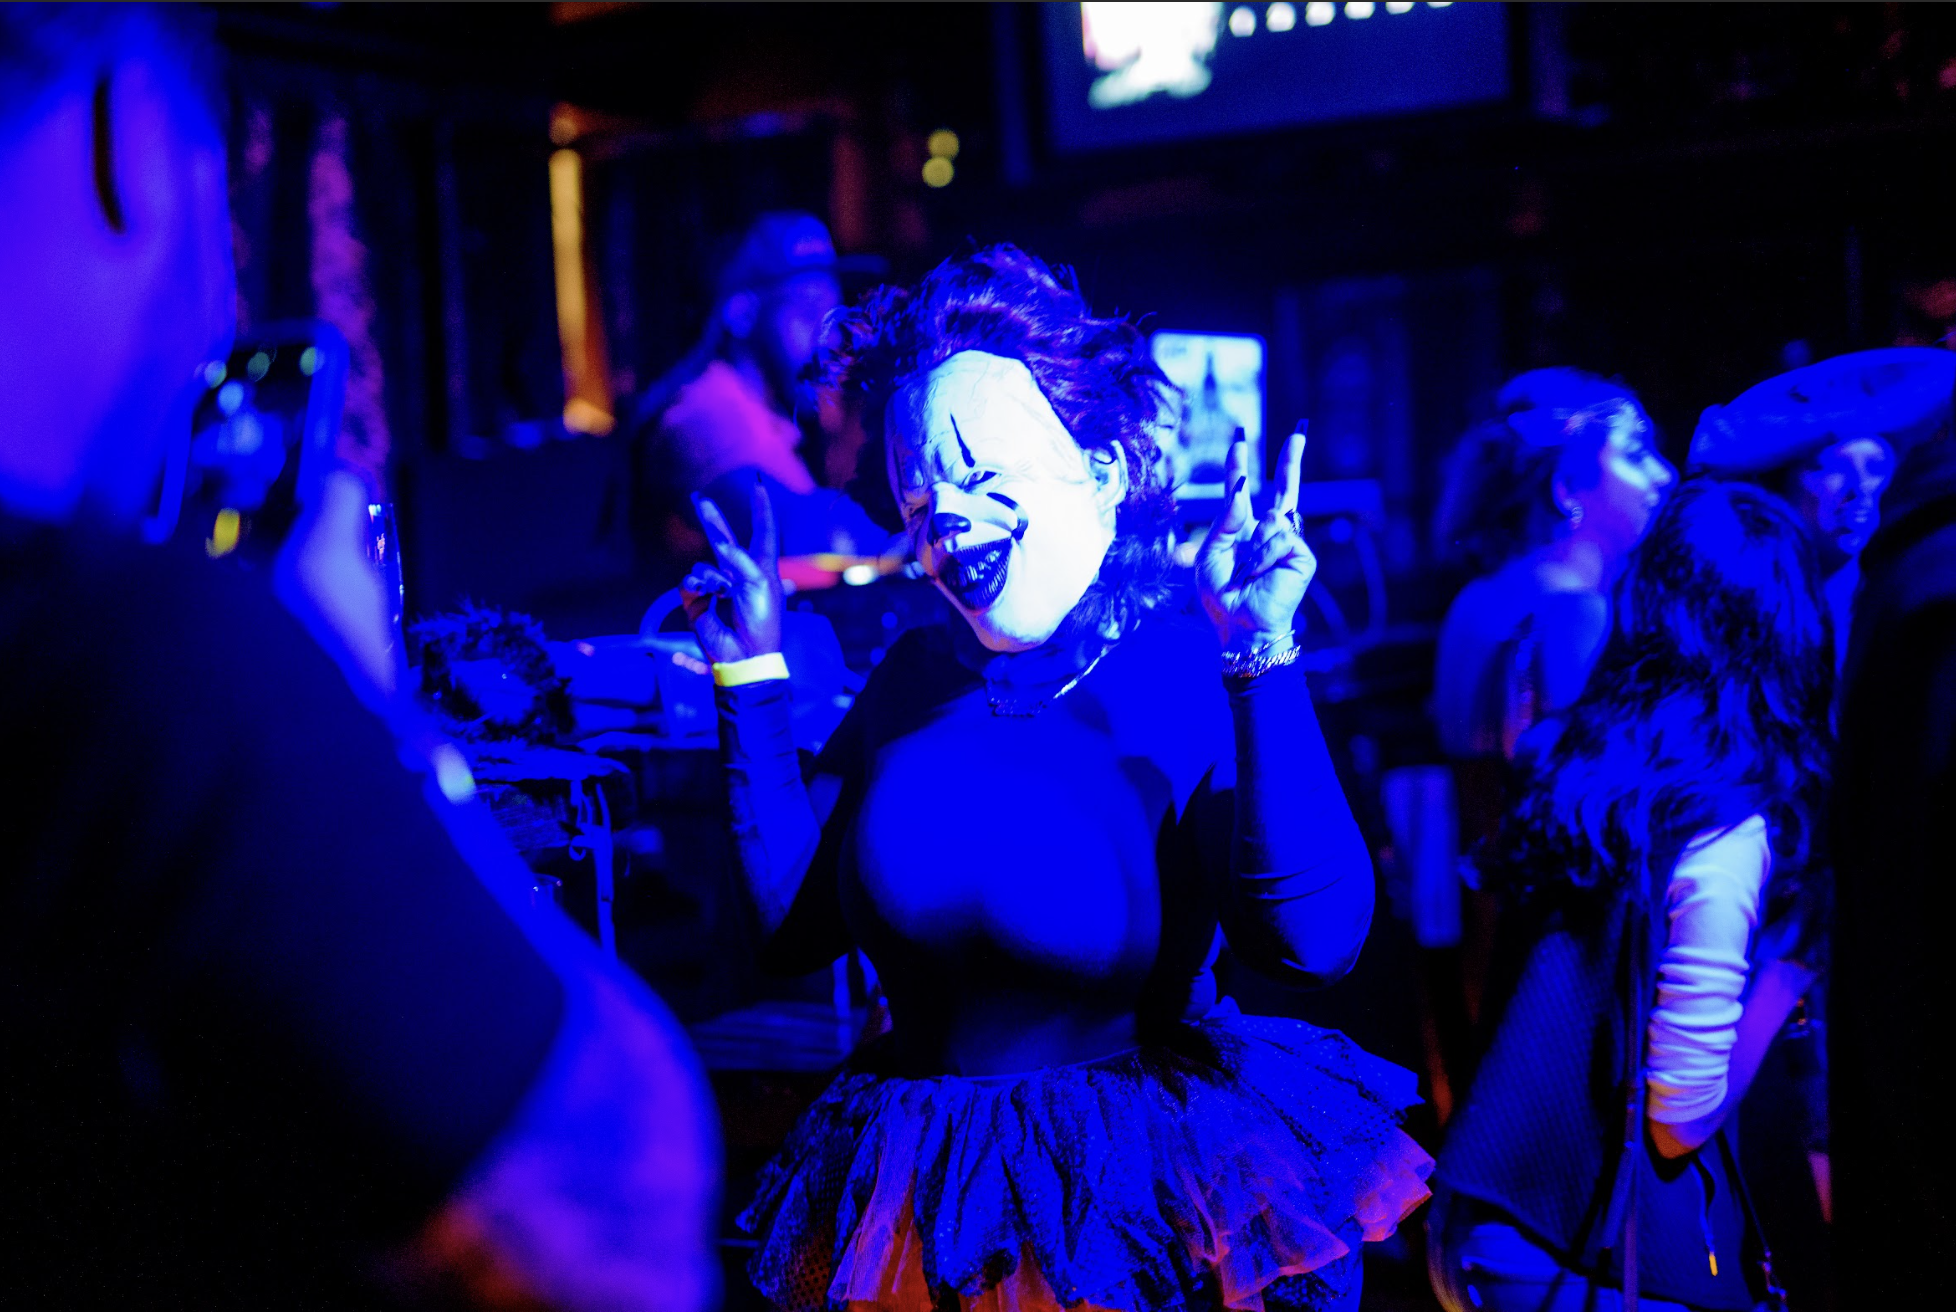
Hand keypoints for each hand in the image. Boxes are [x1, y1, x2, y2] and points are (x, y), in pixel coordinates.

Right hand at [681, 476, 782, 663]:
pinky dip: (696, 586)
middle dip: (711, 519)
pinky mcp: (697, 601)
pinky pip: (689, 582)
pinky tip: (706, 595)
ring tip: (724, 595)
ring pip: (703, 566)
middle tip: (699, 498)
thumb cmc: (762, 620)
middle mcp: (737, 573)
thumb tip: (721, 544)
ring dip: (713, 578)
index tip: (758, 486)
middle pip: (722, 538)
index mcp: (761, 566)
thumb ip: (740, 559)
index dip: (760, 508)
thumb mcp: (759, 584)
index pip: (762, 530)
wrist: (746, 653)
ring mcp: (716, 586)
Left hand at [1196, 427, 1315, 654]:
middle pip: (1284, 488)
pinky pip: (1280, 538)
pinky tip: (1261, 574)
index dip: (1240, 466)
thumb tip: (1244, 490)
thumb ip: (1226, 520)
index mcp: (1244, 529)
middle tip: (1299, 433)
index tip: (1239, 440)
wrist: (1239, 624)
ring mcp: (1288, 542)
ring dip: (1253, 547)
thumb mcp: (1211, 552)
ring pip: (1272, 518)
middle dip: (1291, 460)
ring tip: (1248, 572)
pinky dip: (1264, 556)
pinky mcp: (1302, 556)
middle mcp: (1269, 532)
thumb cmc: (1221, 595)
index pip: (1243, 491)